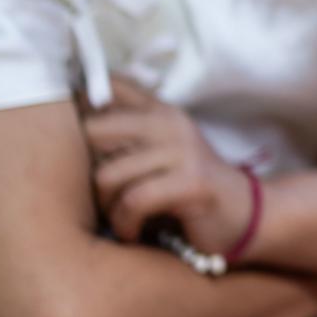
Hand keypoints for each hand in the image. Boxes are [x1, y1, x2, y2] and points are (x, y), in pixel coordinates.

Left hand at [82, 76, 256, 254]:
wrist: (243, 214)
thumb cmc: (187, 188)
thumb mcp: (159, 152)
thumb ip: (126, 134)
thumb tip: (73, 123)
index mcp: (160, 111)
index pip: (110, 85)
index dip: (82, 103)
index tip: (78, 135)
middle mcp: (170, 123)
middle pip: (93, 131)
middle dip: (88, 169)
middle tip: (103, 192)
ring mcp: (183, 150)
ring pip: (108, 175)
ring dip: (108, 207)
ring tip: (122, 217)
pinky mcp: (192, 182)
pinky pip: (134, 201)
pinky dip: (127, 223)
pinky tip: (134, 230)